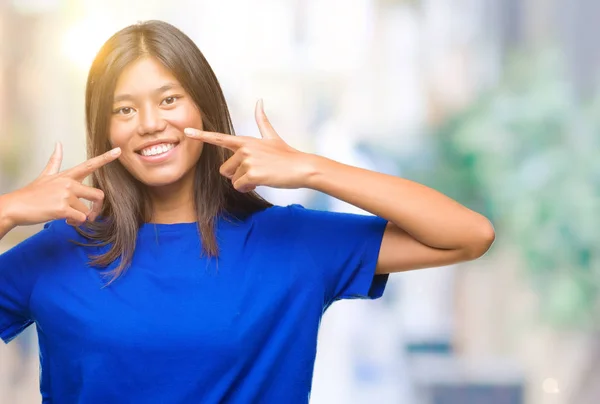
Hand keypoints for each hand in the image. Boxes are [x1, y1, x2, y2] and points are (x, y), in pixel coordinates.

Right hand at [0, 142, 120, 227]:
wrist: (15, 206)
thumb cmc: (32, 194)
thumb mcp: (45, 175)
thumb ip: (55, 161)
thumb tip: (59, 144)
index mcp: (67, 176)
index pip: (90, 165)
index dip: (106, 158)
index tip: (119, 151)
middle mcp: (69, 183)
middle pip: (98, 195)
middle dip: (97, 208)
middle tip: (90, 215)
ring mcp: (66, 195)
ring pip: (87, 211)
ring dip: (81, 218)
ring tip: (69, 218)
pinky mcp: (62, 208)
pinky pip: (80, 219)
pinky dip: (75, 223)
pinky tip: (65, 221)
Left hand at [184, 99, 314, 192]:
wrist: (301, 167)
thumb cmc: (287, 155)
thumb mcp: (272, 136)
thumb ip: (262, 120)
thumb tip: (259, 101)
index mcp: (246, 141)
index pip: (220, 138)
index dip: (201, 135)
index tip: (186, 131)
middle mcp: (244, 148)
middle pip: (225, 169)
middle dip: (237, 175)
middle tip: (256, 172)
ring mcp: (248, 160)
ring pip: (233, 179)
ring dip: (245, 182)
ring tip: (262, 175)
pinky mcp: (252, 172)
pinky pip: (240, 186)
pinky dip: (249, 187)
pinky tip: (263, 180)